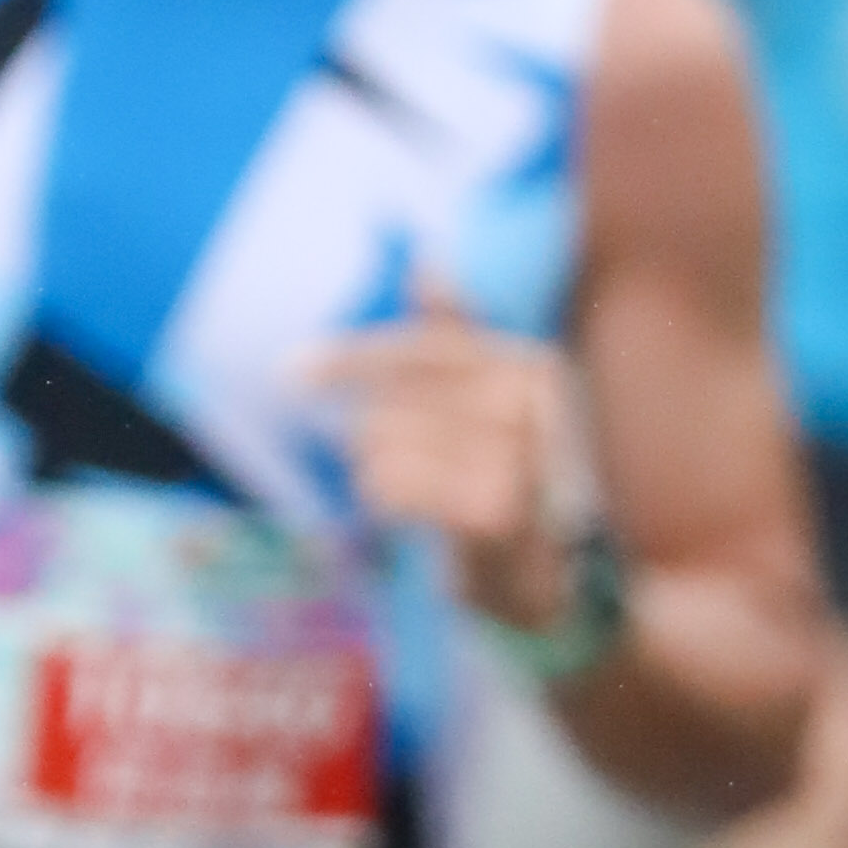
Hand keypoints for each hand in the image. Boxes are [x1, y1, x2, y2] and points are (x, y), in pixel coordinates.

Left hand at [303, 279, 595, 635]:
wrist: (558, 589)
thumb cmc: (512, 487)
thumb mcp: (492, 404)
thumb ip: (460, 335)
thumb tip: (427, 258)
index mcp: (532, 365)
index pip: (421, 349)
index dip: (351, 359)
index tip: (289, 371)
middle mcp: (533, 401)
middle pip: (393, 404)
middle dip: (377, 443)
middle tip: (408, 478)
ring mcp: (521, 456)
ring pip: (385, 447)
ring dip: (380, 479)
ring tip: (421, 502)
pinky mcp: (499, 509)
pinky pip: (396, 487)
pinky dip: (388, 504)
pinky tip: (412, 519)